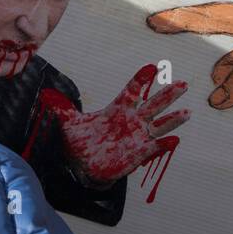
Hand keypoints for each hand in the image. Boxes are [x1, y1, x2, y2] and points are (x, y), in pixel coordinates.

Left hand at [43, 64, 189, 183]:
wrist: (84, 166)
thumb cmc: (81, 142)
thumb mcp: (69, 124)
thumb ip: (61, 108)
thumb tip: (44, 94)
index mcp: (117, 109)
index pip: (132, 91)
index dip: (140, 80)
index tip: (151, 67)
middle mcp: (132, 121)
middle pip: (153, 104)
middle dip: (167, 95)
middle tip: (182, 83)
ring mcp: (137, 137)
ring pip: (159, 125)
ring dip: (173, 119)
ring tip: (187, 112)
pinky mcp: (139, 153)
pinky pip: (154, 148)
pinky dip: (163, 145)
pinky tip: (174, 141)